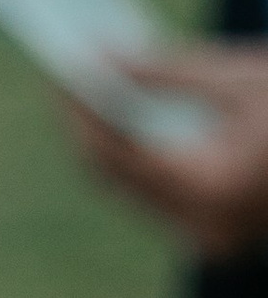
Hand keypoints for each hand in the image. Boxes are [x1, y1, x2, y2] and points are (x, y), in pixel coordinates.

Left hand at [70, 46, 267, 261]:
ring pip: (133, 189)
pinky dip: (140, 155)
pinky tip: (129, 112)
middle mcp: (208, 228)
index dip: (80, 110)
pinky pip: (160, 196)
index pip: (114, 154)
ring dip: (109, 139)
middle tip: (66, 70)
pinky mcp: (219, 232)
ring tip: (91, 85)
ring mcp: (214, 238)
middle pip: (116, 176)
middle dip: (88, 122)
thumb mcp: (238, 81)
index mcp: (212, 190)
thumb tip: (100, 59)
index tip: (58, 68)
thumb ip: (164, 72)